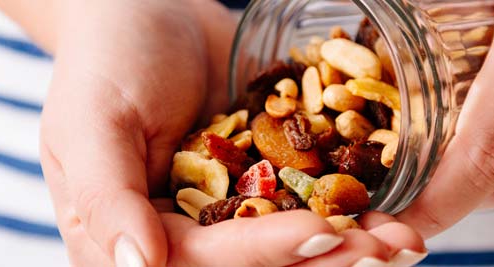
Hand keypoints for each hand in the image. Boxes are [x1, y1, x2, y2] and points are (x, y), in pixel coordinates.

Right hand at [35, 1, 425, 265]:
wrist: (146, 8)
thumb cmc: (105, 58)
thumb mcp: (91, 122)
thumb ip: (105, 198)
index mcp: (127, 240)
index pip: (201, 261)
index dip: (265, 253)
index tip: (323, 232)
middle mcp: (179, 239)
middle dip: (323, 260)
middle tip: (383, 247)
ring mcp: (226, 215)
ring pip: (291, 248)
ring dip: (349, 247)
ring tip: (403, 239)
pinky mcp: (262, 186)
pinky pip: (308, 205)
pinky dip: (352, 209)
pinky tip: (396, 211)